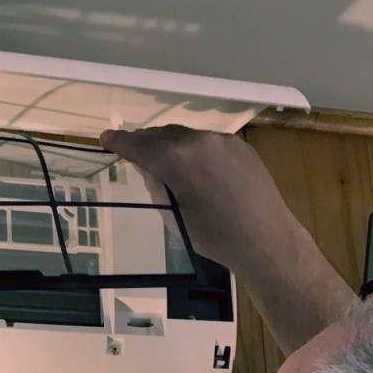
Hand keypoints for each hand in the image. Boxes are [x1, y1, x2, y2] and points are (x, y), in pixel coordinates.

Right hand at [100, 125, 288, 270]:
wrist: (265, 237)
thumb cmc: (215, 236)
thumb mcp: (175, 217)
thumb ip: (158, 187)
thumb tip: (150, 169)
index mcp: (177, 158)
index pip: (140, 145)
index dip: (120, 142)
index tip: (106, 140)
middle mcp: (198, 140)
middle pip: (163, 135)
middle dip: (147, 143)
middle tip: (135, 154)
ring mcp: (222, 141)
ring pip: (187, 137)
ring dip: (173, 147)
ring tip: (167, 164)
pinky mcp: (240, 146)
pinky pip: (209, 144)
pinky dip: (196, 152)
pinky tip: (199, 171)